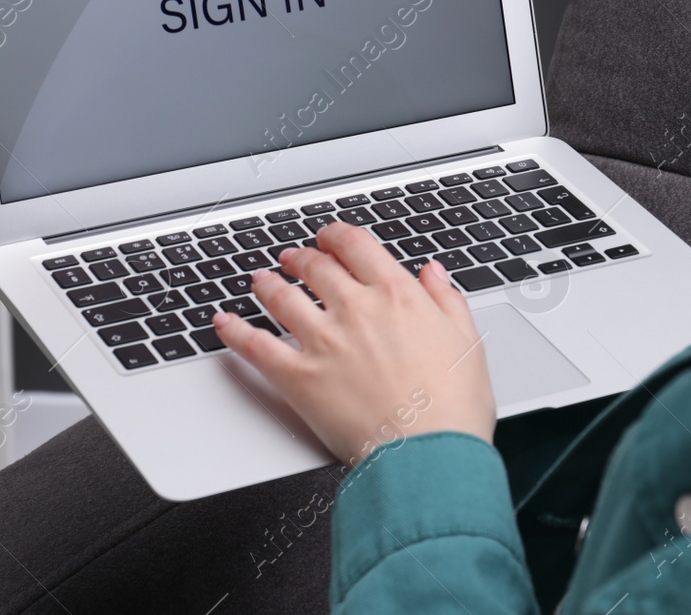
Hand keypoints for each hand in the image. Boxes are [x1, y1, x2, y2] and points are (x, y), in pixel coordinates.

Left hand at [211, 221, 495, 466]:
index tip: (329, 238)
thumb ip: (446, 299)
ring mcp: (323, 342)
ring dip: (266, 284)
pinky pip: (256, 347)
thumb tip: (432, 272)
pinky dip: (235, 331)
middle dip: (300, 258)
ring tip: (259, 280)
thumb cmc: (453, 408)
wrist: (430, 455)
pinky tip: (223, 322)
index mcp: (397, 295)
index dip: (336, 236)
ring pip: (281, 297)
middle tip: (292, 258)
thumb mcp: (467, 342)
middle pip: (315, 267)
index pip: (355, 245)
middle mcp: (356, 310)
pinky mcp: (299, 378)